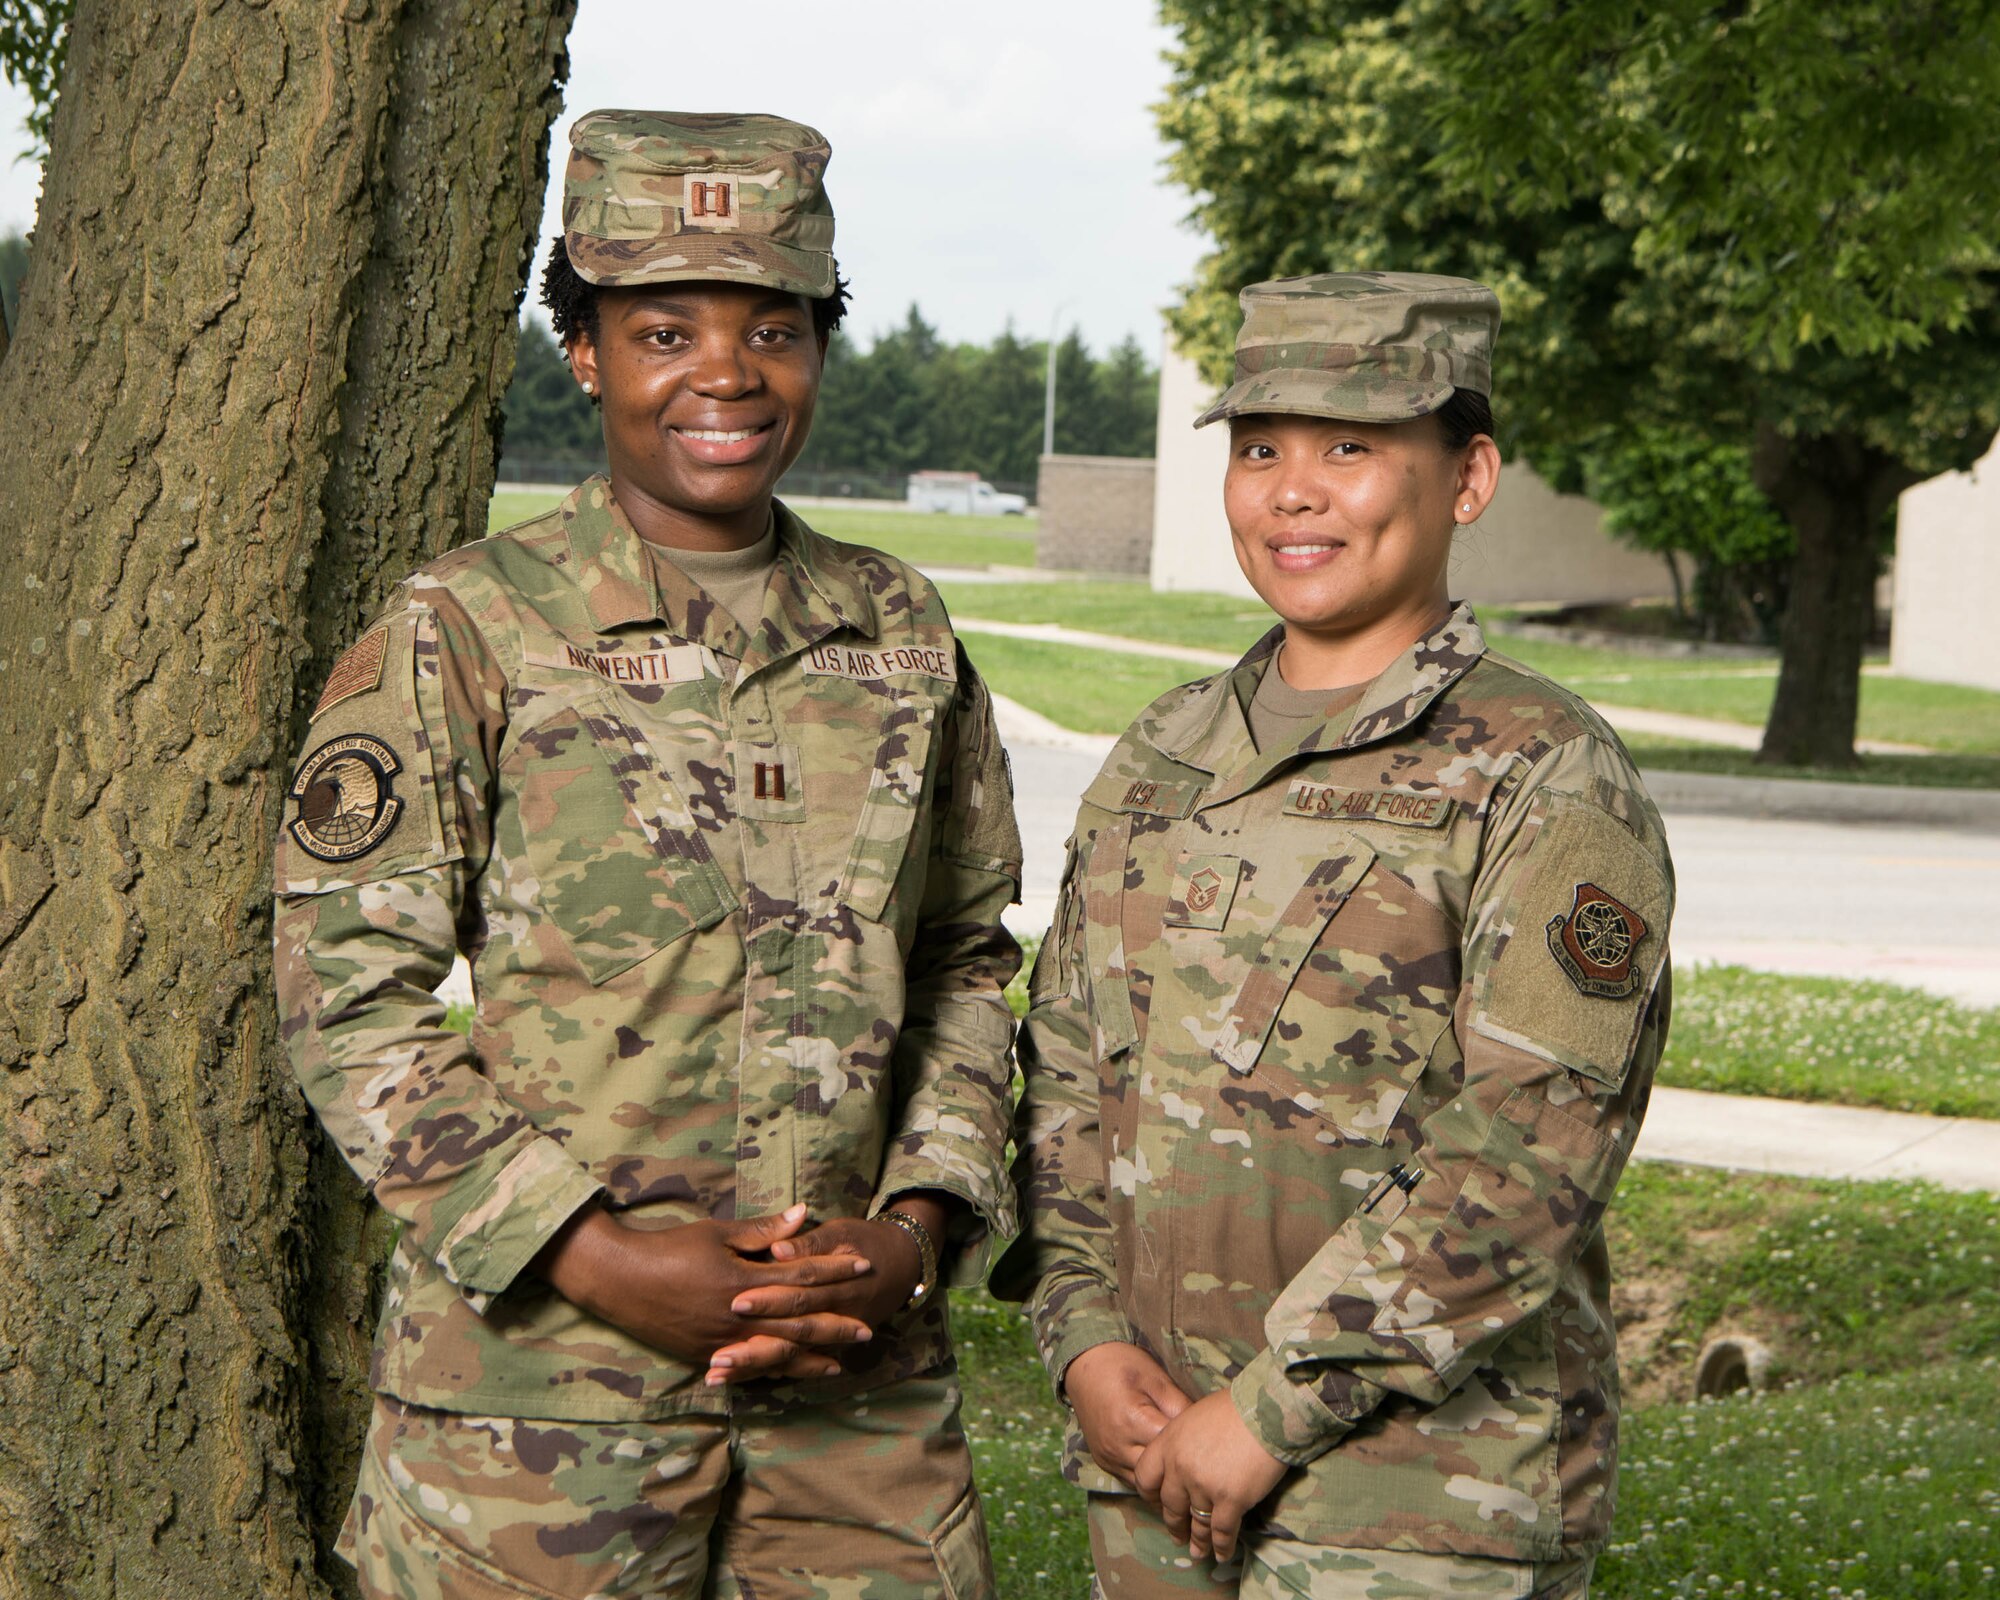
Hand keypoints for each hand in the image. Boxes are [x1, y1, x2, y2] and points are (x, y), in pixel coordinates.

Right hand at [534, 1203, 872, 1373]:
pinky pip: (748, 1370)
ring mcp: (721, 1342)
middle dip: (834, 1326)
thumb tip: (803, 1214)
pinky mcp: (704, 1356)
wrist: (620, 1280)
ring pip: (776, 1355)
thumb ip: (763, 1231)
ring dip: (810, 1360)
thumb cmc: (669, 1249)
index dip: (834, 1271)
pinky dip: (774, 1373)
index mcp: (743, 1282)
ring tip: (839, 1365)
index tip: (863, 1267)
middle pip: (797, 1324)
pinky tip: (791, 1376)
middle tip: (867, 1330)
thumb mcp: (717, 1233)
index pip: (801, 1277)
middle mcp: (737, 1317)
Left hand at [704, 1194, 952, 1384]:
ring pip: (789, 1357)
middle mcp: (833, 1319)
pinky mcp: (824, 1347)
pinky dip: (764, 1372)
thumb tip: (777, 1249)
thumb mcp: (841, 1233)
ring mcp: (830, 1338)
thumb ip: (807, 1243)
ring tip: (718, 1375)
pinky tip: (734, 1380)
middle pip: (790, 1337)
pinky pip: (793, 1365)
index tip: (736, 1303)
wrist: (901, 1266)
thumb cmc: (863, 1242)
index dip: (768, 1299)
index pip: (798, 1295)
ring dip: (753, 1368)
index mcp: (836, 1287)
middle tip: (718, 1356)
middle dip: (753, 1348)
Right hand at [1061, 1342, 1190, 1485]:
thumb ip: (1180, 1406)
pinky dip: (1148, 1477)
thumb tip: (1202, 1431)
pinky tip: (1161, 1464)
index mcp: (1132, 1421)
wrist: (1084, 1365)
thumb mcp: (1158, 1379)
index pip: (1172, 1447)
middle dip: (1179, 1464)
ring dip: (1163, 1476)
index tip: (1204, 1436)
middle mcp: (1117, 1445)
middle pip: (1160, 1471)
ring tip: (1181, 1463)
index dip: (1191, 1443)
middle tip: (1198, 1454)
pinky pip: (1132, 1481)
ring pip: (1146, 1484)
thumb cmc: (1124, 1365)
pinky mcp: (1104, 1462)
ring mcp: (1108, 1457)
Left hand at [1133, 1391, 1287, 1563]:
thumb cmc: (1234, 1407)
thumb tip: (1189, 1456)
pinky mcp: (1230, 1501)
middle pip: (1170, 1505)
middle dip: (1174, 1524)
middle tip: (1178, 1534)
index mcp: (1168, 1442)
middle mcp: (1180, 1467)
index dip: (1149, 1494)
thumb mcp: (1195, 1415)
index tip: (1156, 1503)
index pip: (1145, 1476)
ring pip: (1196, 1522)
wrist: (1265, 1411)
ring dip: (1197, 1541)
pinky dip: (1222, 1546)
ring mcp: (1203, 1486)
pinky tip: (1221, 1554)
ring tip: (1197, 1552)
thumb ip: (1185, 1440)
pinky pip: (1221, 1531)